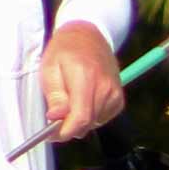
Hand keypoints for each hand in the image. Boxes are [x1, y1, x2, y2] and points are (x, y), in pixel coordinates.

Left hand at [39, 21, 123, 140]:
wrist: (89, 36)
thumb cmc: (65, 50)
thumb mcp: (49, 68)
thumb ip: (54, 95)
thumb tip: (55, 118)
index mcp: (86, 78)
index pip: (80, 118)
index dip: (63, 132)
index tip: (49, 134)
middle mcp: (105, 87)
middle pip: (86, 124)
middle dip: (68, 126)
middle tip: (55, 113)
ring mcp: (115, 94)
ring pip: (93, 124)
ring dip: (79, 120)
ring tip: (70, 98)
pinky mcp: (119, 99)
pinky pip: (101, 118)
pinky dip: (90, 115)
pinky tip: (83, 99)